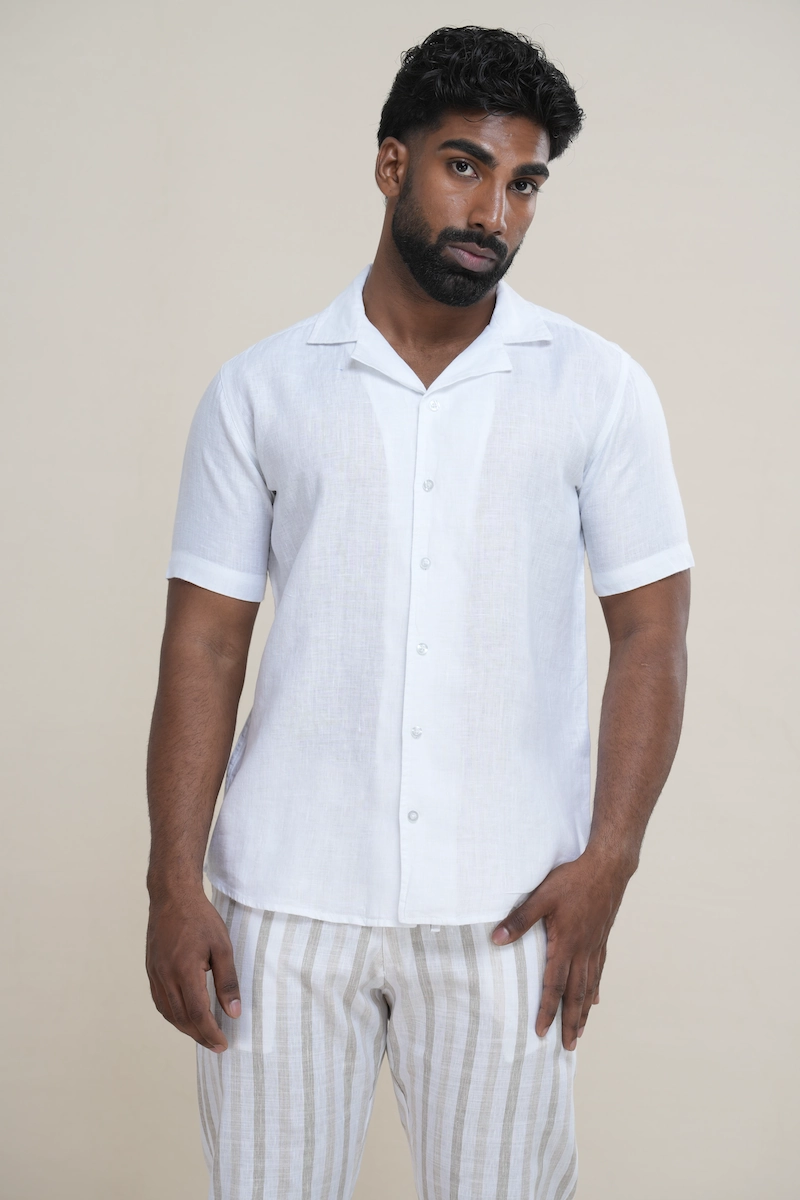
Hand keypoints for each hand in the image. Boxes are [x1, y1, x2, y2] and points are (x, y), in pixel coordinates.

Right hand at [146, 888, 240, 1051]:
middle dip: (200, 1035)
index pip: (197, 1014)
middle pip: (182, 1018)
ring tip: (203, 1034)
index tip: (223, 1045)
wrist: (172, 897)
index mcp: (185, 971)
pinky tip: (184, 1016)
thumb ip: (228, 982)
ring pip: (169, 1013)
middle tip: (216, 1045)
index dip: (210, 1033)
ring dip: (186, 1028)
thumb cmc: (201, 918)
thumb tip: (234, 1012)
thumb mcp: (222, 947)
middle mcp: (166, 976)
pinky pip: (160, 1001)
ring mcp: (156, 974)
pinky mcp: (151, 970)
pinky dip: (173, 1015)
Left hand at [491, 849, 633, 1049]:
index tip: (542, 1032)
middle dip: (571, 1022)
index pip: (554, 985)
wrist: (607, 867)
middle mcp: (583, 951)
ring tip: (581, 1032)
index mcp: (566, 944)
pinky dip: (595, 988)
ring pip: (589, 986)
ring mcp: (595, 946)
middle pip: (576, 994)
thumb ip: (519, 920)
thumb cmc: (572, 880)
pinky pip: (599, 970)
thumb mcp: (541, 896)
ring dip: (584, 1012)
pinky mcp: (602, 938)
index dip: (548, 1010)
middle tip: (568, 1047)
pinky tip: (595, 998)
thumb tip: (496, 940)